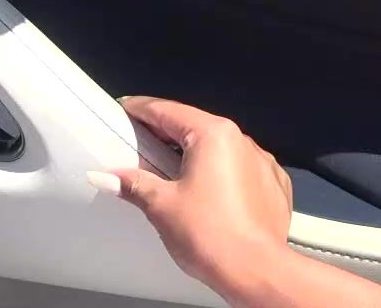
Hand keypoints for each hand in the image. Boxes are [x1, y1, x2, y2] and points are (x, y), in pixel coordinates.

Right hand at [97, 97, 295, 293]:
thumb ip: (133, 183)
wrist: (256, 271)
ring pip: (220, 149)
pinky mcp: (273, 185)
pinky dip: (222, 175)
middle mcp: (242, 141)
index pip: (168, 111)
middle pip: (195, 127)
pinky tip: (208, 193)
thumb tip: (108, 176)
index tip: (127, 109)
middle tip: (141, 141)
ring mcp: (262, 163)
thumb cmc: (212, 236)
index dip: (142, 109)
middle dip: (167, 134)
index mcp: (213, 135)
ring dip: (196, 155)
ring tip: (172, 171)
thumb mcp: (161, 205)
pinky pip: (241, 170)